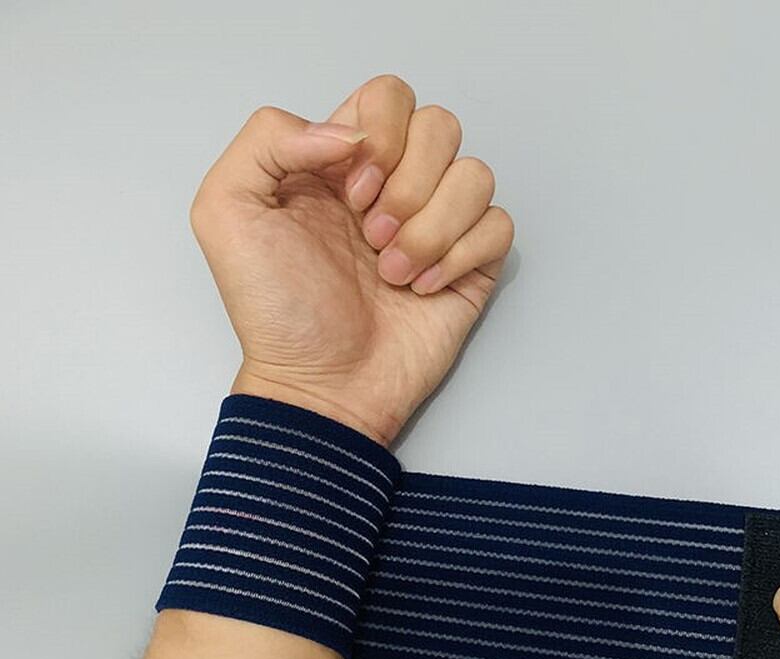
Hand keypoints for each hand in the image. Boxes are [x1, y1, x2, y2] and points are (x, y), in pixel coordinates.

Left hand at [187, 74, 514, 445]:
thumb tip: (353, 133)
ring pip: (476, 175)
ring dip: (432, 228)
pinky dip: (462, 257)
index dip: (379, 136)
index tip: (347, 196)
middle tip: (370, 237)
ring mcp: (435, 227)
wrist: (322, 385)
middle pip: (441, 126)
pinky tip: (424, 290)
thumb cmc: (276, 312)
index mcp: (340, 164)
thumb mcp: (226, 211)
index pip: (389, 97)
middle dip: (408, 184)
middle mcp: (394, 187)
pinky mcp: (469, 268)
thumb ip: (268, 139)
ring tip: (394, 274)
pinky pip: (498, 226)